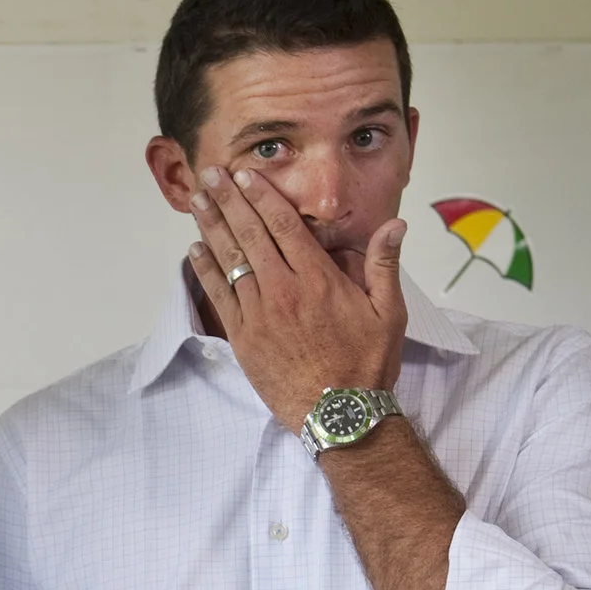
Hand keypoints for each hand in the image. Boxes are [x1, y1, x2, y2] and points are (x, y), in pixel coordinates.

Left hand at [185, 166, 408, 431]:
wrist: (339, 415)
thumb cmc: (367, 364)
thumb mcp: (390, 313)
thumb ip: (385, 265)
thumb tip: (396, 225)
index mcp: (318, 280)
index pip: (284, 226)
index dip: (262, 197)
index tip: (245, 175)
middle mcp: (284, 291)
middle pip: (250, 234)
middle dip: (228, 200)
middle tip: (210, 174)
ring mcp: (259, 314)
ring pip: (230, 260)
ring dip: (211, 227)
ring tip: (197, 200)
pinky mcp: (243, 337)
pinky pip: (219, 296)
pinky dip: (205, 270)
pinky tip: (194, 249)